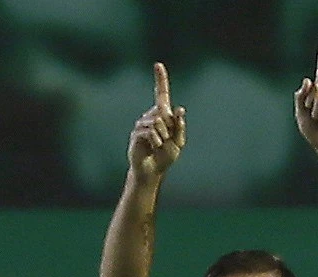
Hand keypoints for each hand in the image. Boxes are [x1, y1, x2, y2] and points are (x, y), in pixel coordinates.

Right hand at [128, 63, 185, 180]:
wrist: (152, 170)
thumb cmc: (166, 156)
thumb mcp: (179, 142)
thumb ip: (180, 126)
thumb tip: (179, 109)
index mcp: (163, 115)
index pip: (161, 94)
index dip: (160, 79)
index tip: (158, 65)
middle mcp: (151, 116)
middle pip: (163, 112)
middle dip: (170, 128)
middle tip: (166, 141)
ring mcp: (142, 124)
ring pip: (157, 121)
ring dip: (163, 136)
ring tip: (159, 145)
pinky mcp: (137, 133)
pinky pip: (150, 130)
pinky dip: (156, 140)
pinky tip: (154, 147)